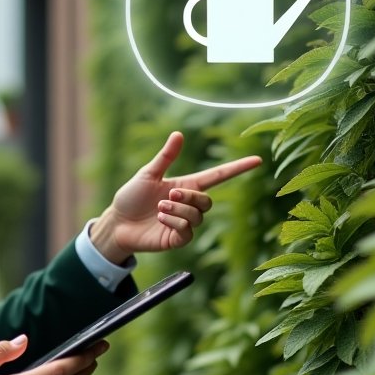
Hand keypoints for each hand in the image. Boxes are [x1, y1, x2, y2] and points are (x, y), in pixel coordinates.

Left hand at [89, 131, 261, 261]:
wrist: (116, 222)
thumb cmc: (131, 197)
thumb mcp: (148, 174)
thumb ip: (165, 157)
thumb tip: (178, 134)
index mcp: (185, 186)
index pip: (218, 176)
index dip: (237, 168)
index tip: (257, 160)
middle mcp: (188, 205)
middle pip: (208, 201)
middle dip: (191, 197)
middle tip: (169, 195)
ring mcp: (184, 224)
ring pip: (197, 216)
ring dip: (179, 210)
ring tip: (159, 208)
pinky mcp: (177, 239)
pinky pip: (187, 231)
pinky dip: (174, 222)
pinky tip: (160, 219)